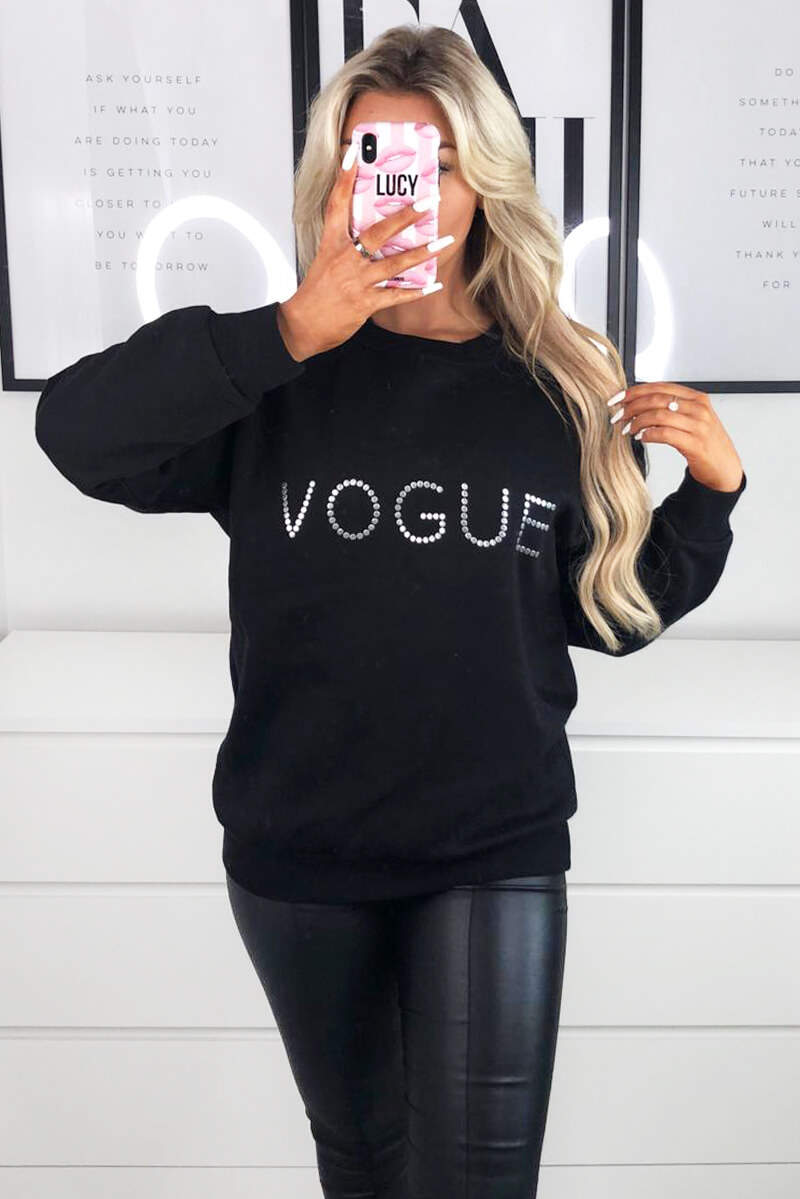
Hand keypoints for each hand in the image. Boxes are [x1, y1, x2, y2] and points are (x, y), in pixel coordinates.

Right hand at [276, 148, 451, 361]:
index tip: (355, 155)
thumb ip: (346, 246)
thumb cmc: (314, 294)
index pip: (337, 205)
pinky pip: (395, 295)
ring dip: (422, 252)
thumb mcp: (324, 261)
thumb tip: (370, 235)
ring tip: (443, 242)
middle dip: (406, 215)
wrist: (301, 325)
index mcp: (332, 244)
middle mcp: (346, 259)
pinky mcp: (365, 303)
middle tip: (428, 201)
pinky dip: (415, 291)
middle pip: (379, 231)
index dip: (345, 180)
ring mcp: (357, 281)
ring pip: (394, 263)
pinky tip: (432, 285)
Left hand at [608, 383, 744, 491]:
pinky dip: (649, 434)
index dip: (635, 391)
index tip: (618, 399)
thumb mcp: (690, 419)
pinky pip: (665, 434)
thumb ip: (671, 409)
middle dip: (631, 407)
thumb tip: (637, 404)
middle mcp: (699, 408)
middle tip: (618, 417)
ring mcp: (699, 425)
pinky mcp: (695, 444)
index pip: (660, 387)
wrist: (723, 468)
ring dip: (637, 422)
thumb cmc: (704, 443)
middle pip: (657, 399)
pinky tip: (641, 438)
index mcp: (696, 398)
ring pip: (659, 415)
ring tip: (628, 430)